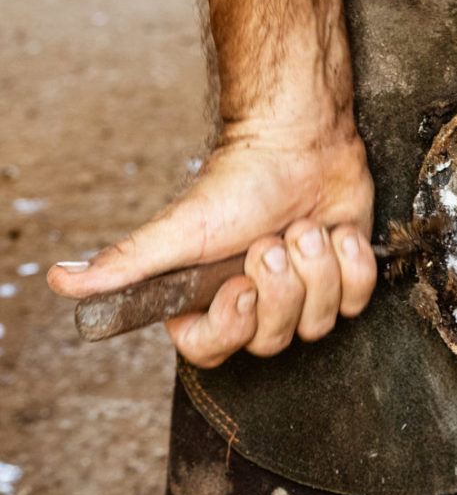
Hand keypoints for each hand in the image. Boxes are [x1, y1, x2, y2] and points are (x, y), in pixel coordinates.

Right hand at [47, 115, 376, 367]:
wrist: (302, 143)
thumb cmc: (241, 181)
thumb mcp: (180, 227)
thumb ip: (126, 261)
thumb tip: (60, 280)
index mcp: (210, 298)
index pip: (214, 350)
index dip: (233, 324)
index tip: (241, 286)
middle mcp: (256, 302)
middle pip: (274, 339)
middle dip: (280, 283)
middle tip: (273, 238)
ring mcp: (303, 291)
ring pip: (320, 322)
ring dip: (316, 266)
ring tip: (304, 226)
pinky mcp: (343, 275)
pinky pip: (358, 300)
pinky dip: (352, 261)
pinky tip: (337, 231)